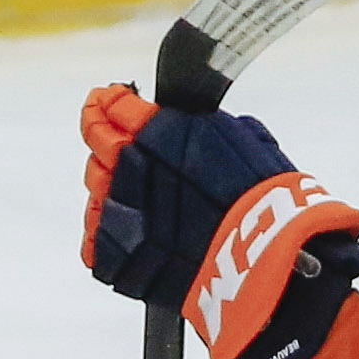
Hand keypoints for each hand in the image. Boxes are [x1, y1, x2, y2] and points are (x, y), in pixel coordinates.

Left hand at [80, 83, 358, 358]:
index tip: (106, 103)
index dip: (108, 105)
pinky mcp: (114, 254)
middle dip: (111, 147)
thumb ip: (202, 128)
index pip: (114, 108)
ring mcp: (117, 210)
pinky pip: (97, 240)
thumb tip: (193, 126)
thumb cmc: (261, 195)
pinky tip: (134, 236)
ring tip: (141, 204)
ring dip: (114, 192)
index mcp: (156, 130)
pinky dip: (111, 237)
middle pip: (100, 148)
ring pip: (98, 192)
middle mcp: (128, 164)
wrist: (258, 255)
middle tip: (127, 153)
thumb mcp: (242, 138)